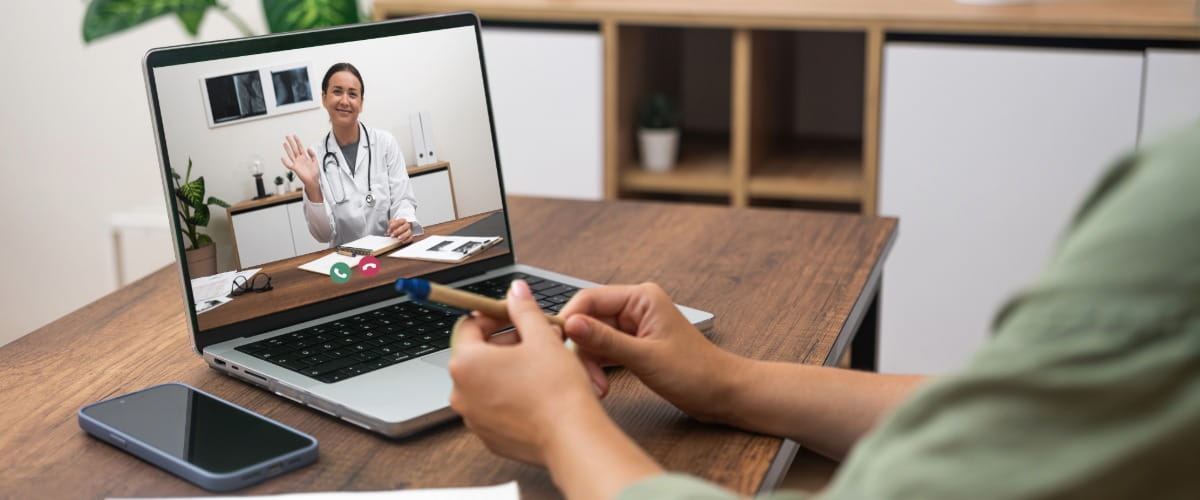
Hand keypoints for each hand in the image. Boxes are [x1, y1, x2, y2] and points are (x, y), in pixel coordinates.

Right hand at [280, 135, 320, 195]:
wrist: (313, 180)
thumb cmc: (314, 173)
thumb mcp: (316, 161)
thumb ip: (313, 154)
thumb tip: (308, 148)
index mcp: (304, 157)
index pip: (300, 147)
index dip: (297, 141)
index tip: (295, 136)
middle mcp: (299, 159)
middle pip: (294, 149)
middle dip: (291, 142)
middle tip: (287, 136)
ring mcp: (296, 163)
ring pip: (291, 154)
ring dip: (287, 149)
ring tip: (284, 143)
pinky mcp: (295, 168)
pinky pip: (288, 165)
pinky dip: (285, 162)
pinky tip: (282, 158)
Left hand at [387, 219, 412, 242]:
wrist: (399, 230)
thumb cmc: (396, 226)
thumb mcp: (392, 223)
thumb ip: (391, 223)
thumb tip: (390, 223)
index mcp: (403, 221)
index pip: (400, 221)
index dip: (395, 224)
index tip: (390, 227)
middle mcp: (407, 225)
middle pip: (404, 227)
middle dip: (398, 231)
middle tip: (392, 235)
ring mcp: (409, 230)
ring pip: (408, 232)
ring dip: (403, 236)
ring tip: (398, 238)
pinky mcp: (410, 236)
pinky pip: (410, 238)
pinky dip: (406, 240)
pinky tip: (402, 241)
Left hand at [448, 280, 600, 465]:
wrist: (571, 437)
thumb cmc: (556, 390)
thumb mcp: (542, 338)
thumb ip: (523, 310)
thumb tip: (515, 291)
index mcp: (467, 363)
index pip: (468, 326)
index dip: (493, 315)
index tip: (512, 314)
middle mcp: (462, 393)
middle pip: (476, 354)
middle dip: (505, 341)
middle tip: (535, 337)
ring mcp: (473, 418)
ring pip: (486, 382)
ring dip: (508, 368)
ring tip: (540, 364)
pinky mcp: (489, 436)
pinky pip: (494, 407)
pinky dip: (509, 395)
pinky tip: (536, 391)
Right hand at [560, 283, 746, 423]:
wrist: (722, 393)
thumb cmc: (696, 372)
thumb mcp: (645, 357)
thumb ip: (605, 340)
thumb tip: (571, 324)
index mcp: (641, 298)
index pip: (590, 299)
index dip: (569, 320)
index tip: (555, 344)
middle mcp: (635, 307)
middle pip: (588, 320)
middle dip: (581, 348)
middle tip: (583, 376)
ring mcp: (633, 326)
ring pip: (592, 338)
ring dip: (589, 362)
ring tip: (598, 387)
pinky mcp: (632, 344)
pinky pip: (603, 350)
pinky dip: (598, 367)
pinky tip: (601, 384)